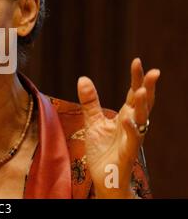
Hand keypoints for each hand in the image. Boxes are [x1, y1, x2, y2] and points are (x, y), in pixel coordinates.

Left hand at [77, 58, 159, 197]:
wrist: (104, 177)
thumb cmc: (103, 150)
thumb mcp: (93, 121)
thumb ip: (90, 101)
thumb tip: (83, 78)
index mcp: (126, 116)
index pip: (133, 94)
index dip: (136, 78)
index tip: (137, 61)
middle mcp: (133, 125)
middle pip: (143, 103)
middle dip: (149, 87)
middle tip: (154, 71)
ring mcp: (132, 139)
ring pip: (142, 120)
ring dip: (143, 105)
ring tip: (143, 89)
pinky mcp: (127, 153)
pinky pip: (132, 140)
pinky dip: (131, 129)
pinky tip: (128, 118)